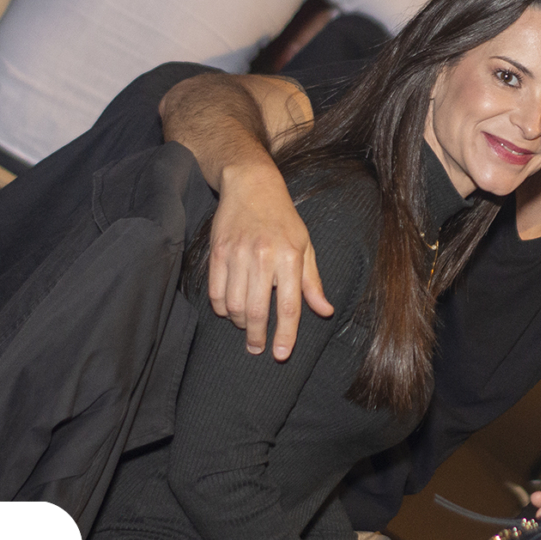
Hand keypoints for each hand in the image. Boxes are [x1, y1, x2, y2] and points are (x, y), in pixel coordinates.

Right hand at [209, 161, 332, 359]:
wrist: (251, 185)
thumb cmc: (283, 219)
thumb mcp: (305, 246)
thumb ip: (313, 282)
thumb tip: (325, 311)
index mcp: (290, 257)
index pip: (289, 305)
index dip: (285, 334)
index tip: (280, 354)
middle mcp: (263, 256)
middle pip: (257, 310)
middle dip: (257, 336)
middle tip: (258, 349)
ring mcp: (237, 254)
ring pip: (233, 305)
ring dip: (239, 323)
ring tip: (246, 327)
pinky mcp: (217, 252)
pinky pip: (215, 292)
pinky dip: (221, 308)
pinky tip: (229, 311)